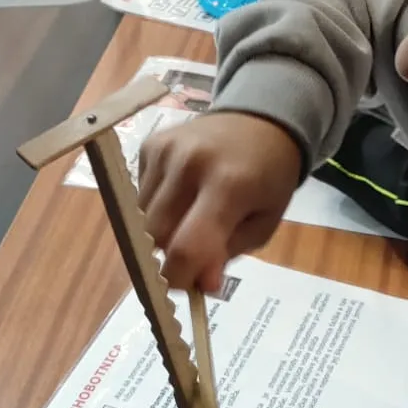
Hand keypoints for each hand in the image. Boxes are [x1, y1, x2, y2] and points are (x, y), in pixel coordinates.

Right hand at [138, 111, 302, 291]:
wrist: (260, 121)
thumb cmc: (268, 178)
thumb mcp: (263, 223)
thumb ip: (227, 254)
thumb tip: (198, 283)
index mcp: (229, 184)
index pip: (186, 246)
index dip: (180, 277)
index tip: (188, 286)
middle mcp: (191, 162)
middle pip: (156, 235)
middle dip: (170, 255)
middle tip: (195, 253)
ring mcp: (166, 149)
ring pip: (141, 217)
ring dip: (161, 230)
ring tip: (192, 215)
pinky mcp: (151, 144)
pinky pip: (139, 195)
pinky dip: (156, 206)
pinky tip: (182, 193)